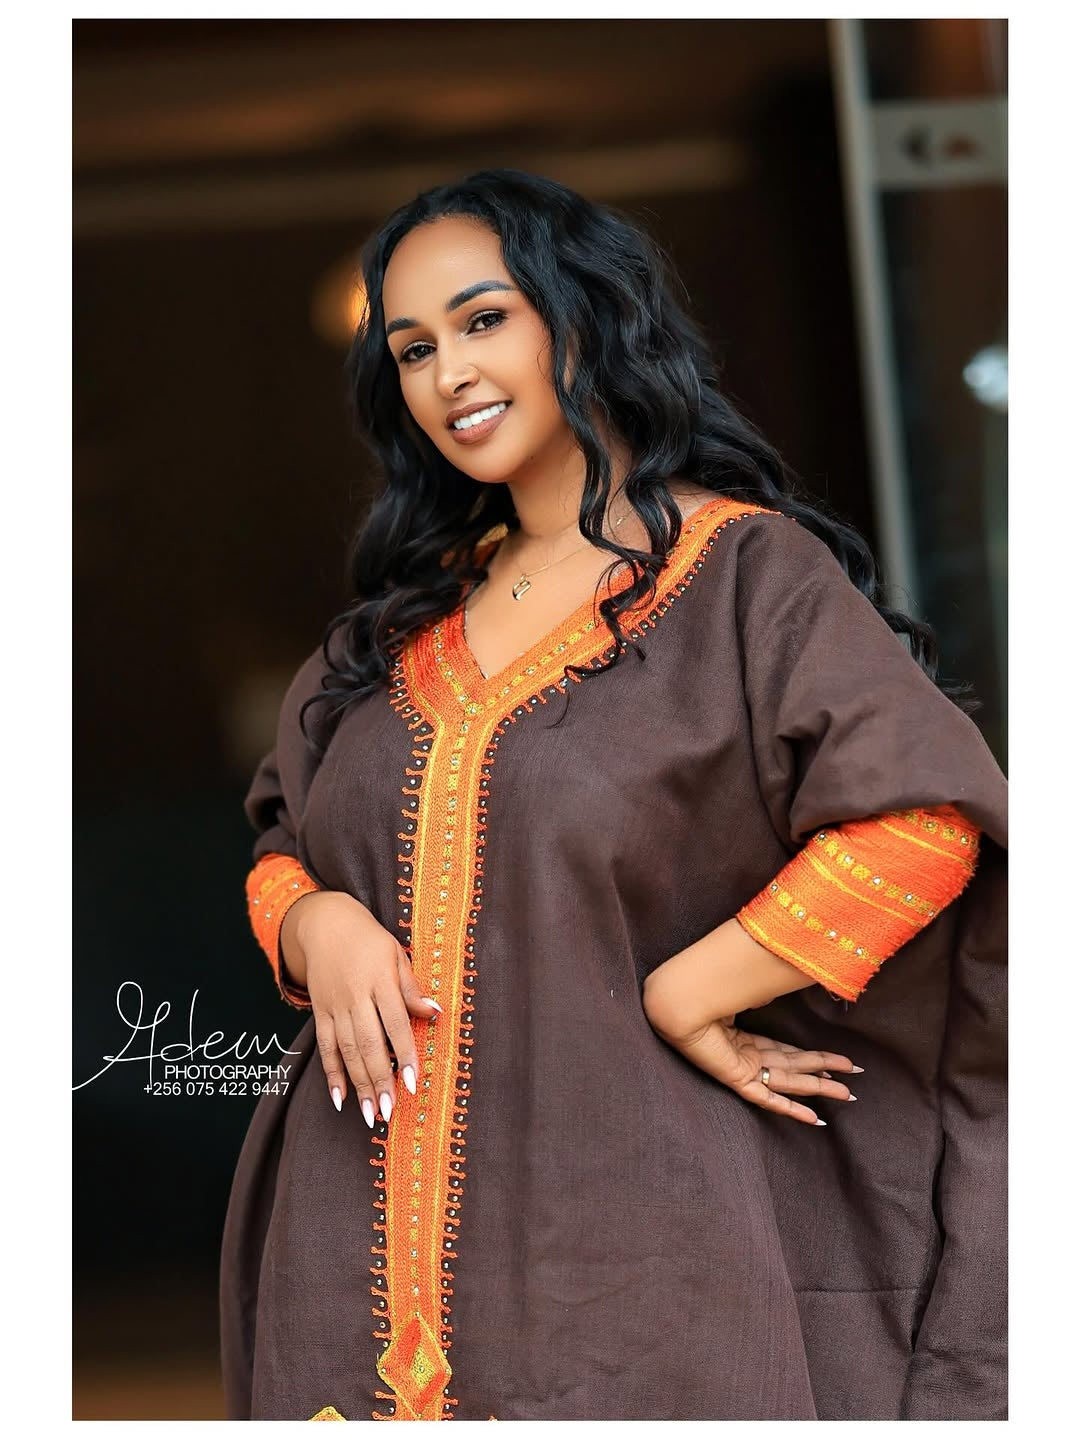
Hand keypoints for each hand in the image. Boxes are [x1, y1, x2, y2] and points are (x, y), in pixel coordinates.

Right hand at [282, 891, 441, 1127]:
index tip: (411, 1083)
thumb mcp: (396, 954)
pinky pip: (325, 1047)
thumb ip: (411, 987)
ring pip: (347, 1050)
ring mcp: (335, 1006)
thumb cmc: (369, 940)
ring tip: (371, 1114)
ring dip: (359, 1085)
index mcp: (380, 980)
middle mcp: (356, 996)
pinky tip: (340, 1099)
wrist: (324, 924)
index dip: (404, 1053)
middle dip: (379, 1079)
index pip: (395, 1023)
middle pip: (369, 1043)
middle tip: (390, 1110)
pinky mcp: (319, 1011)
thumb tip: (435, 1013)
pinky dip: (332, 1073)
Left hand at [644, 996, 859, 1126]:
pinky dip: (791, 1109)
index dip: (812, 1057)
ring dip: (818, 1088)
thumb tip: (782, 985)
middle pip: (793, 1068)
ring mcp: (741, 1069)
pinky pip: (767, 1098)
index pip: (784, 1052)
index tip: (839, 1061)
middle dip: (823, 1074)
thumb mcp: (745, 991)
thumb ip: (764, 994)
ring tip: (846, 1093)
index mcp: (743, 1039)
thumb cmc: (706, 991)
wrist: (680, 999)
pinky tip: (814, 1118)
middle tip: (852, 1080)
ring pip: (788, 1082)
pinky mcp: (735, 1079)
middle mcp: (744, 1056)